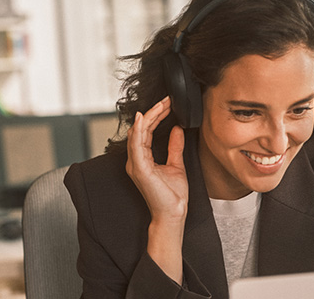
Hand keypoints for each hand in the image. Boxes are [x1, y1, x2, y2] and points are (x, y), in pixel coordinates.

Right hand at [126, 96, 187, 283]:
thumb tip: (177, 129)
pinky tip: (144, 118)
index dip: (156, 116)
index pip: (147, 132)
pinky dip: (139, 130)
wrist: (173, 214)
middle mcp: (136, 160)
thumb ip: (175, 147)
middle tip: (167, 99)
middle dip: (154, 112)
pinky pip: (136, 145)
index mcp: (143, 159)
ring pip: (138, 133)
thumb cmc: (172, 196)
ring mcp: (136, 164)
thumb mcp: (177, 165)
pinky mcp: (140, 169)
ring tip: (160, 104)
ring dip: (149, 117)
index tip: (168, 104)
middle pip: (141, 129)